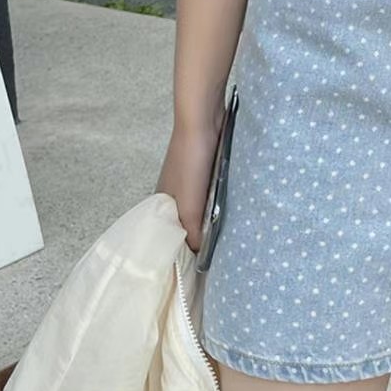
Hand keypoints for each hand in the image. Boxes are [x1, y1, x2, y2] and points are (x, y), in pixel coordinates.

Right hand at [155, 119, 223, 252]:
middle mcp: (172, 195)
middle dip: (196, 238)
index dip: (179, 250)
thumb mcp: (189, 204)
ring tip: (225, 239)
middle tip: (216, 256)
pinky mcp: (204, 172)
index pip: (168, 235)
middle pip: (184, 224)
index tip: (194, 268)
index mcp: (161, 204)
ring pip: (199, 210)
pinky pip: (210, 196)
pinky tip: (229, 213)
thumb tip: (198, 253)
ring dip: (208, 222)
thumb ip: (192, 231)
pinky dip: (216, 206)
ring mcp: (189, 183)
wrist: (202, 122)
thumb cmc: (190, 162)